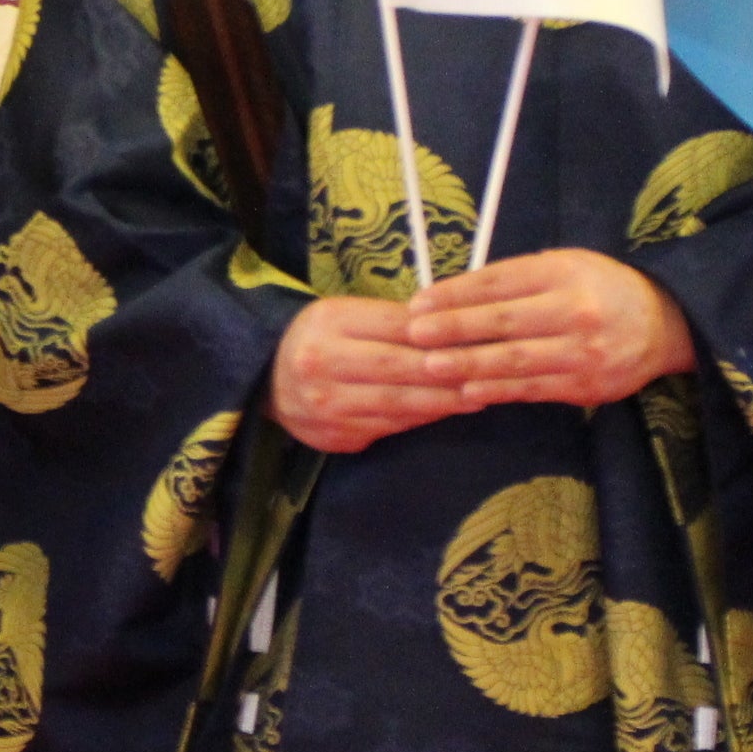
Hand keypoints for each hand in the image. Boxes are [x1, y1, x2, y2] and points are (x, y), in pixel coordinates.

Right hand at [268, 295, 479, 454]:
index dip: (440, 336)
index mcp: (328, 324)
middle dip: (449, 374)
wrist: (265, 378)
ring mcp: (325, 407)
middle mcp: (322, 365)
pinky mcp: (333, 437)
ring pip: (398, 406)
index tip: (478, 339)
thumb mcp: (345, 314)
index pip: (396, 328)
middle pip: (399, 370)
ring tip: (477, 396)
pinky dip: (418, 419)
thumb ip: (391, 321)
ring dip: (442, 403)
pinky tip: (442, 411)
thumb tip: (450, 331)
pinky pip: (387, 428)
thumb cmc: (318, 337)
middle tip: (488, 374)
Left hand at [402, 248, 695, 408]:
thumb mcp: (564, 265)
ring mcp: (582, 352)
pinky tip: (468, 392)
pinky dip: (498, 391)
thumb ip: (515, 279)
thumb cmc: (599, 289)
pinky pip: (533, 389)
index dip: (455, 294)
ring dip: (469, 365)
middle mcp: (575, 311)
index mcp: (564, 273)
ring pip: (516, 360)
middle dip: (454, 329)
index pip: (499, 282)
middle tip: (414, 334)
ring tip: (431, 366)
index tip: (419, 303)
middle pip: (504, 321)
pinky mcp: (586, 386)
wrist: (663, 325)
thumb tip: (453, 295)